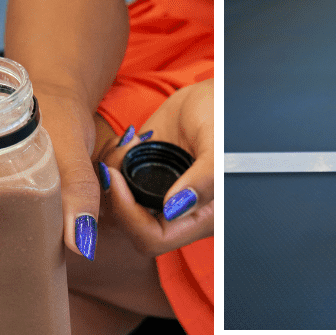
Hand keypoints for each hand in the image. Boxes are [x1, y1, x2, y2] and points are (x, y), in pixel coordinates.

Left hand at [97, 79, 213, 256]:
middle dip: (114, 193)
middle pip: (129, 226)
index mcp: (200, 218)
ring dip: (111, 174)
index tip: (115, 178)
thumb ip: (204, 180)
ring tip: (126, 141)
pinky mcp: (145, 178)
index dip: (129, 215)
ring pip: (118, 207)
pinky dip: (113, 162)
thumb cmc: (224, 118)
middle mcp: (176, 213)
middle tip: (119, 152)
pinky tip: (127, 139)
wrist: (214, 97)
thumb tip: (173, 210)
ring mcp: (158, 197)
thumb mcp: (219, 146)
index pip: (155, 237)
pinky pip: (117, 184)